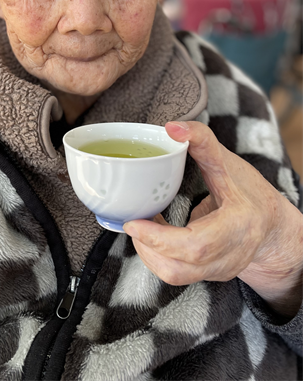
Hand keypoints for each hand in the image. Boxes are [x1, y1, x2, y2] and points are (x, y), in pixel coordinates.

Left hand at [124, 121, 302, 317]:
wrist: (272, 225)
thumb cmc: (249, 191)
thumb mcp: (228, 162)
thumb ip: (202, 141)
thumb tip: (171, 127)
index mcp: (238, 226)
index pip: (196, 245)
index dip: (160, 238)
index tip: (134, 223)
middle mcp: (231, 255)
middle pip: (180, 266)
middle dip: (147, 245)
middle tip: (131, 222)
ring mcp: (220, 270)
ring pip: (175, 276)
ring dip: (148, 252)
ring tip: (141, 226)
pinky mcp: (210, 275)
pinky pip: (176, 274)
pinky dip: (157, 256)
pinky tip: (153, 235)